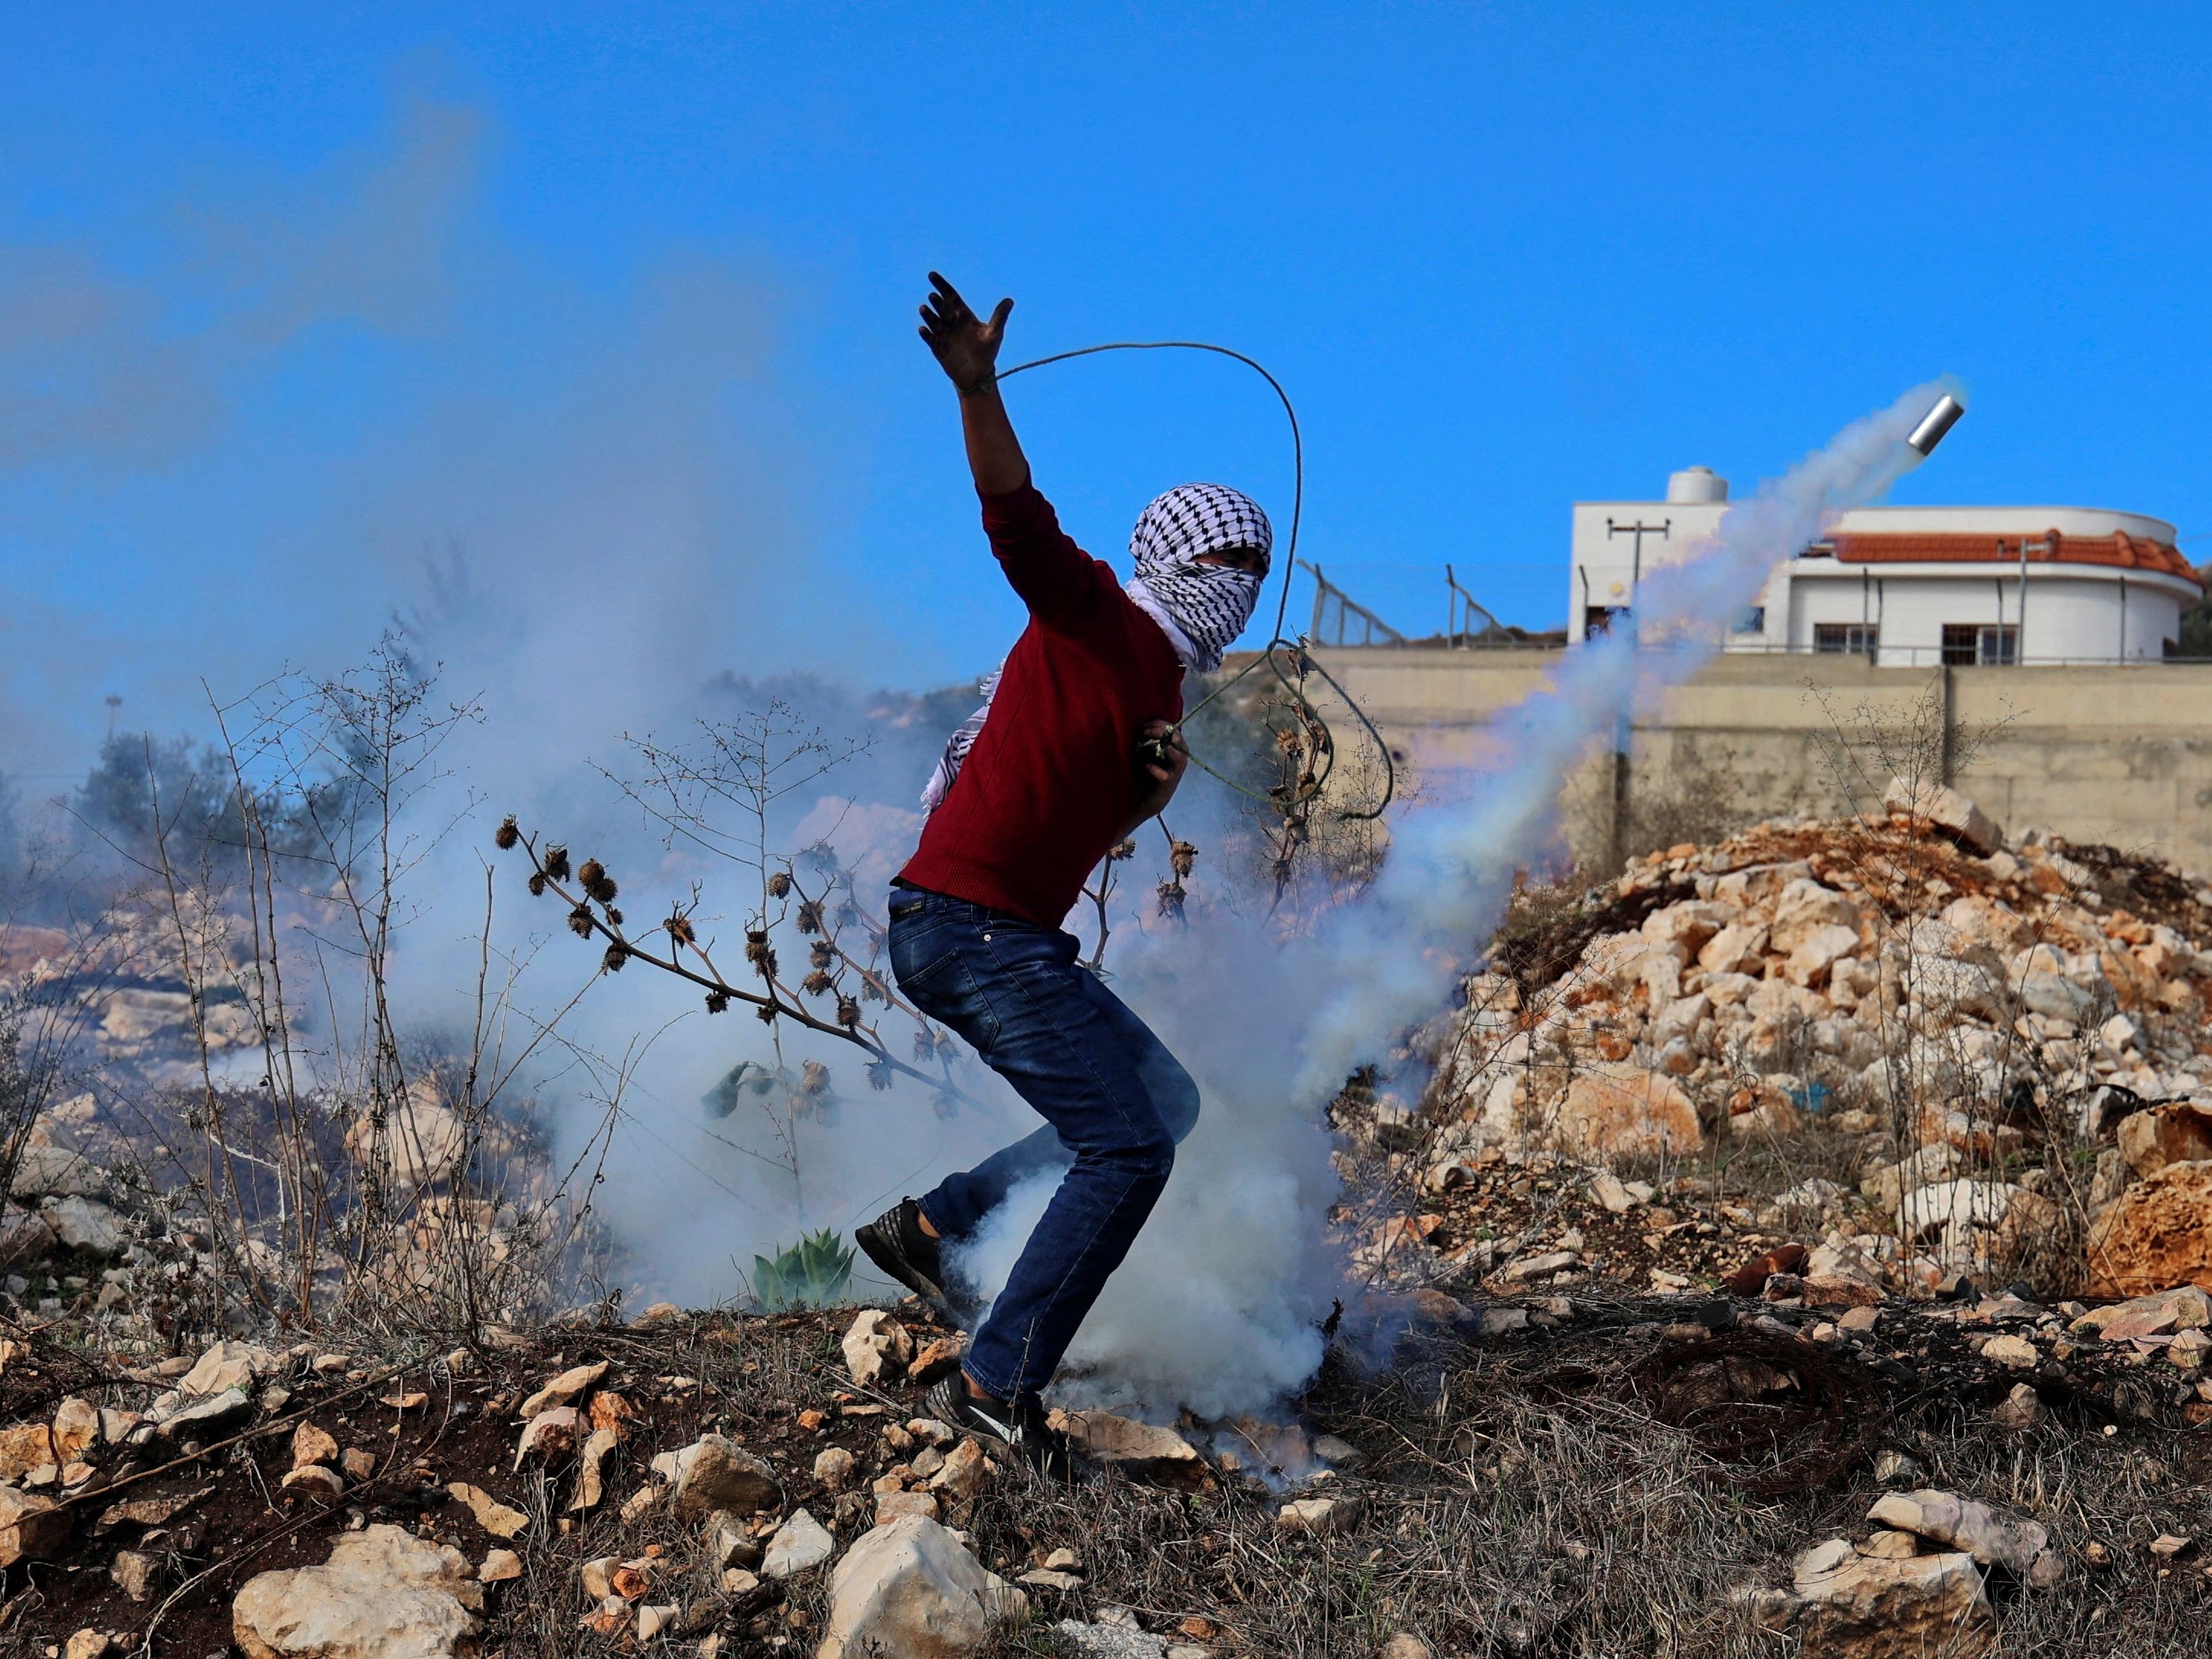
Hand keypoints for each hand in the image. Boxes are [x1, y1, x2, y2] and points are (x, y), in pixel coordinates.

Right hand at [919, 272, 1013, 394]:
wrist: (979, 374)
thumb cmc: (987, 352)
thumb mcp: (995, 334)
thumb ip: (1000, 317)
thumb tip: (1010, 300)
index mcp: (963, 315)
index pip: (951, 297)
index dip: (942, 286)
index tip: (932, 275)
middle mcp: (951, 323)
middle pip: (943, 309)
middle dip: (938, 303)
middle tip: (934, 296)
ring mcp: (944, 335)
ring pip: (935, 322)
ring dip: (929, 316)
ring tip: (923, 308)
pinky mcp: (939, 349)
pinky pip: (931, 339)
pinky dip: (926, 334)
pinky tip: (922, 329)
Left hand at [1133, 720, 1188, 819]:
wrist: (1152, 797)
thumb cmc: (1152, 771)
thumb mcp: (1154, 752)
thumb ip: (1154, 740)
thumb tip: (1144, 726)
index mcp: (1179, 749)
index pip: (1174, 730)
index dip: (1161, 725)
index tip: (1145, 724)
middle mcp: (1181, 759)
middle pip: (1178, 740)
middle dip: (1162, 732)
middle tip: (1146, 731)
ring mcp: (1176, 771)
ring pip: (1178, 757)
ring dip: (1165, 748)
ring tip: (1150, 742)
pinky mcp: (1169, 783)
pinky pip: (1164, 775)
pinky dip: (1155, 769)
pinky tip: (1146, 766)